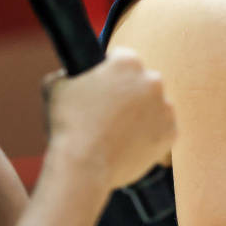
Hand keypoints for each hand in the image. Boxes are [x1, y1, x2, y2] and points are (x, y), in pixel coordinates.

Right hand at [43, 47, 175, 189]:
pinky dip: (149, 134)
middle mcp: (152, 80)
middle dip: (128, 92)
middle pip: (141, 81)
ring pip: (153, 105)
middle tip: (109, 111)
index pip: (122, 58)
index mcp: (128, 62)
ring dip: (141, 113)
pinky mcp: (171, 133)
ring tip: (118, 131)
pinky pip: (161, 129)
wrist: (83, 167)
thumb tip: (68, 74)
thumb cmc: (67, 125)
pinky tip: (129, 142)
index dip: (109, 71)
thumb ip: (65, 72)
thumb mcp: (54, 87)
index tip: (102, 86)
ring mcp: (165, 107)